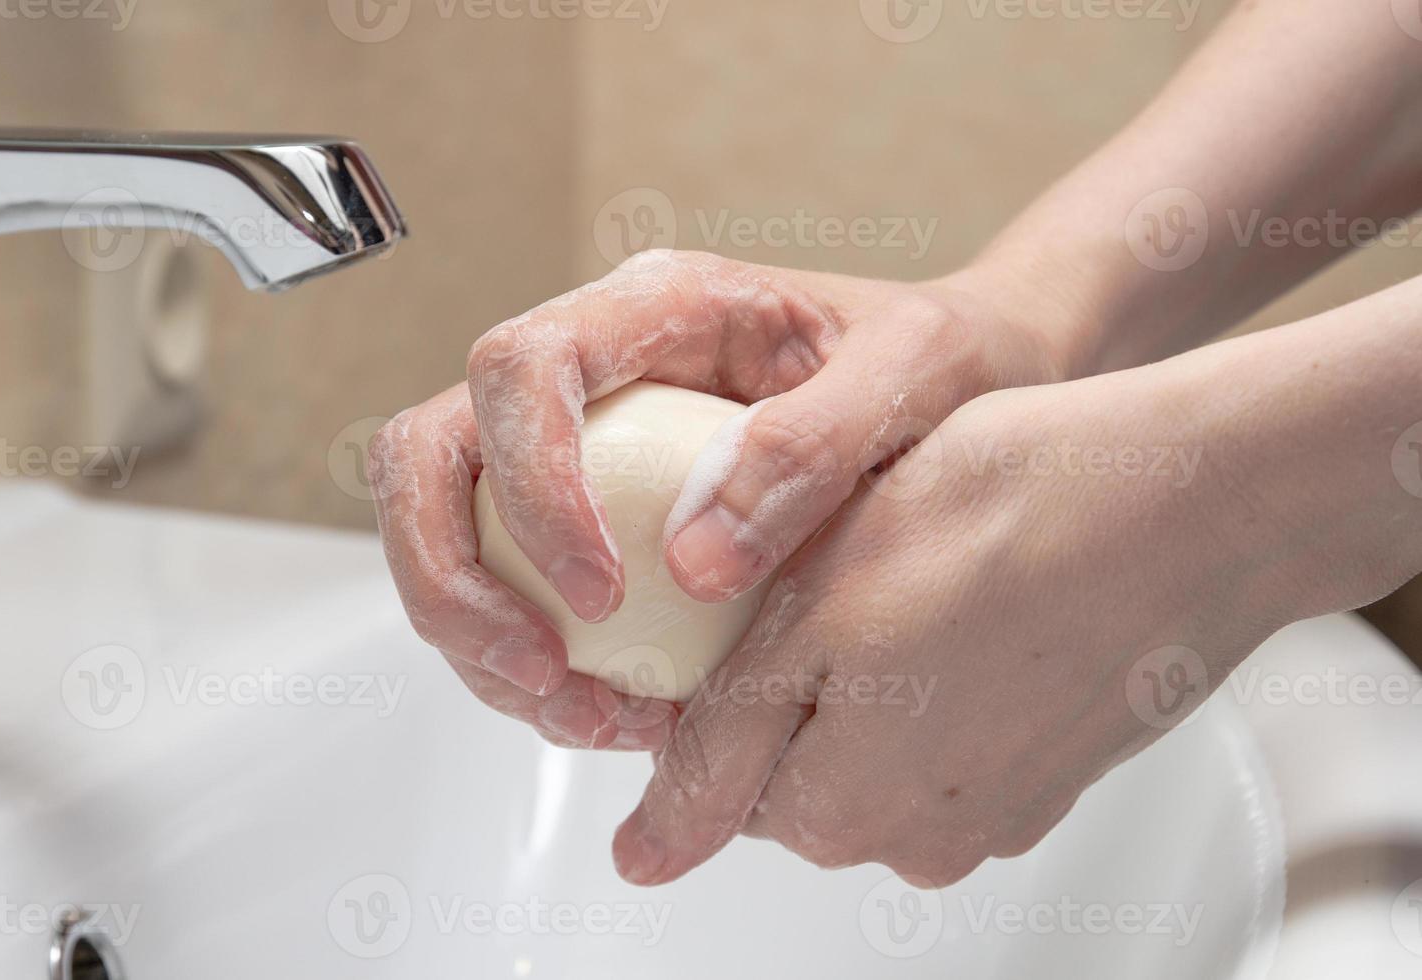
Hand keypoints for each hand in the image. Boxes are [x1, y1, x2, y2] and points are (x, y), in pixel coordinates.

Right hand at [371, 250, 1070, 748]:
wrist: (957, 382)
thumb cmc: (934, 362)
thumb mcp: (907, 378)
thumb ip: (807, 449)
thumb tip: (692, 566)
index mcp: (657, 309)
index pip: (520, 368)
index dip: (528, 486)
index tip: (600, 594)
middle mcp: (595, 368)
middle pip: (432, 451)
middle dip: (449, 576)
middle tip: (542, 675)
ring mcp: (579, 442)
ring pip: (447, 529)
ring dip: (481, 639)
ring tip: (589, 720)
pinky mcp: (588, 512)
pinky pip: (508, 585)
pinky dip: (532, 664)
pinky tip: (617, 714)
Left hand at [610, 357, 1309, 885]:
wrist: (1189, 502)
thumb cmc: (998, 527)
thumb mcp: (805, 621)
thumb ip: (715, 752)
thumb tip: (644, 856)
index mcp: (842, 813)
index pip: (717, 776)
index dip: (724, 671)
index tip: (763, 594)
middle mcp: (922, 839)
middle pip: (797, 763)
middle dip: (796, 671)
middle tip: (839, 560)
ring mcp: (1001, 809)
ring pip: (878, 737)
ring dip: (875, 663)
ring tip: (916, 565)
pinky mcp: (1056, 765)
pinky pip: (957, 724)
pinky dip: (946, 663)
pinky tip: (974, 591)